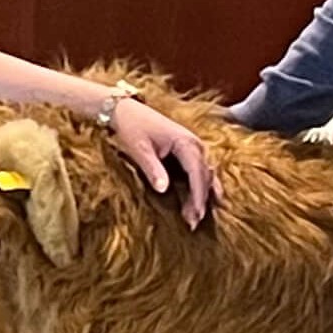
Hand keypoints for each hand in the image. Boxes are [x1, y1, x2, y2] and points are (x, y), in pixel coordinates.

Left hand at [103, 96, 217, 227]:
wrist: (126, 110)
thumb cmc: (132, 127)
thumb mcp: (139, 149)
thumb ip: (152, 169)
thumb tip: (164, 189)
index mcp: (186, 143)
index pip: (198, 174)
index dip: (198, 196)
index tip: (195, 215)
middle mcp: (195, 144)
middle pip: (205, 176)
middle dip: (201, 200)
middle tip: (193, 223)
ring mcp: (194, 146)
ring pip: (206, 174)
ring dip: (203, 195)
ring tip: (196, 216)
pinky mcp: (188, 149)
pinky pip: (200, 170)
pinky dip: (201, 185)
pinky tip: (200, 200)